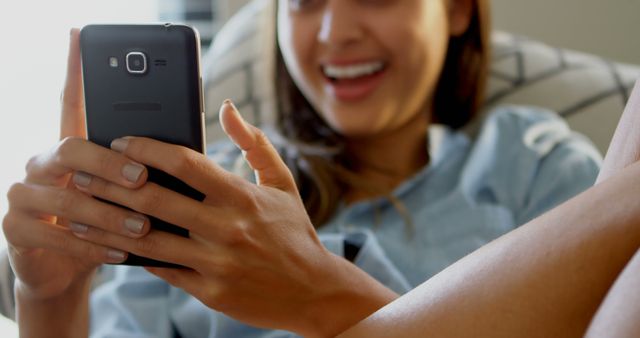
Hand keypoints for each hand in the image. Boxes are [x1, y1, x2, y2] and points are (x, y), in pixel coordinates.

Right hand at [2, 29, 150, 301]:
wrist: (70, 268)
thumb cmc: (111, 220)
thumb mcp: (130, 193)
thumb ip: (149, 166)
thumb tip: (188, 142)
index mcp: (72, 146)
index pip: (70, 100)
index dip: (73, 69)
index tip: (78, 36)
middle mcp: (42, 162)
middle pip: (70, 148)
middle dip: (109, 164)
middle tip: (143, 179)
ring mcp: (23, 194)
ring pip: (62, 197)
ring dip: (107, 214)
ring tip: (142, 226)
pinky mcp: (16, 229)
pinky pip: (53, 236)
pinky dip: (91, 247)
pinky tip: (121, 253)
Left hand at [68, 101, 396, 336]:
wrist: (315, 291)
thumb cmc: (295, 233)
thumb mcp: (282, 184)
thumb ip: (254, 143)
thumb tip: (228, 108)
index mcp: (243, 197)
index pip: (185, 163)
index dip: (147, 148)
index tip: (122, 141)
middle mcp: (228, 228)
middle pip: (156, 199)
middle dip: (113, 183)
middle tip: (86, 172)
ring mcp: (217, 263)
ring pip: (149, 240)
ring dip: (110, 225)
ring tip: (84, 213)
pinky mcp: (211, 292)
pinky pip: (163, 270)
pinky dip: (135, 257)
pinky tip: (113, 246)